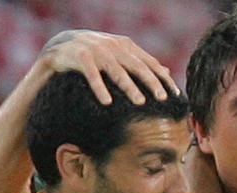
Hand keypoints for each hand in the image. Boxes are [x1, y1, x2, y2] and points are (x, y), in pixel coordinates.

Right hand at [39, 30, 178, 105]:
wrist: (61, 47)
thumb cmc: (96, 56)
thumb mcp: (119, 57)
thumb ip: (140, 62)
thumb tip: (166, 70)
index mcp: (126, 46)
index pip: (149, 63)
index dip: (163, 78)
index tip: (175, 94)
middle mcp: (113, 46)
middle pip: (137, 66)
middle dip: (151, 82)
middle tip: (162, 98)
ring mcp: (96, 49)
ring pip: (116, 70)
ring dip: (129, 86)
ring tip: (140, 102)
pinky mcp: (79, 56)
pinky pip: (91, 74)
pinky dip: (99, 87)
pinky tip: (107, 102)